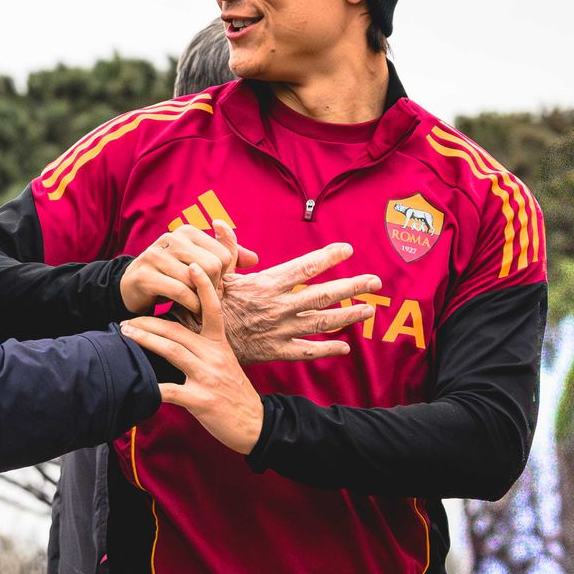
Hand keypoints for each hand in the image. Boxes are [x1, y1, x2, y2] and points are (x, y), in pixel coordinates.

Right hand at [119, 223, 258, 314]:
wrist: (134, 289)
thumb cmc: (172, 277)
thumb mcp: (200, 265)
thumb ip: (228, 258)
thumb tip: (255, 258)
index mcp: (186, 231)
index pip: (222, 255)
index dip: (222, 277)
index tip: (212, 288)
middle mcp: (170, 238)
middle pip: (212, 266)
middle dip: (212, 288)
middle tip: (206, 299)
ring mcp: (154, 255)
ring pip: (195, 279)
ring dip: (201, 299)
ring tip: (199, 307)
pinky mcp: (144, 275)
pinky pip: (179, 291)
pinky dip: (190, 305)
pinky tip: (190, 311)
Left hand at [121, 264, 262, 454]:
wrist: (255, 425)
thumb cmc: (234, 391)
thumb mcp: (225, 360)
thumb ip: (206, 343)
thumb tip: (182, 327)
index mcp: (219, 344)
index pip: (212, 308)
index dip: (204, 285)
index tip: (192, 264)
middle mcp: (214, 356)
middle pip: (177, 331)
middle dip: (148, 322)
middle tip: (125, 318)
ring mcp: (208, 378)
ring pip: (172, 351)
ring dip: (145, 340)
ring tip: (125, 334)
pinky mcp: (202, 400)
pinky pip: (171, 391)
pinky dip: (153, 387)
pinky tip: (138, 384)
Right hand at [182, 233, 380, 364]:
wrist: (198, 343)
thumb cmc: (206, 304)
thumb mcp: (215, 274)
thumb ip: (225, 249)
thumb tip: (219, 222)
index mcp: (267, 285)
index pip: (305, 268)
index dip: (328, 257)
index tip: (347, 249)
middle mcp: (280, 307)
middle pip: (324, 295)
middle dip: (352, 286)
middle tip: (375, 281)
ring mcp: (281, 331)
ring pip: (322, 322)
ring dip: (349, 316)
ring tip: (369, 310)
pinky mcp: (276, 351)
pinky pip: (308, 351)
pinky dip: (327, 349)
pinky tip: (344, 347)